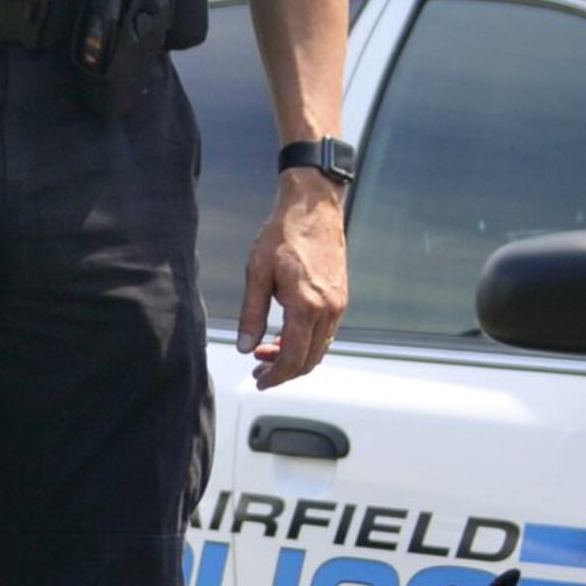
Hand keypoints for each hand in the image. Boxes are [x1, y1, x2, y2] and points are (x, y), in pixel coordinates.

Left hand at [236, 170, 347, 390]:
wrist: (313, 205)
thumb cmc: (284, 232)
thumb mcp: (257, 272)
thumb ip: (251, 313)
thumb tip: (245, 345)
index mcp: (307, 305)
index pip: (293, 357)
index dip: (275, 375)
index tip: (260, 380)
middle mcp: (328, 308)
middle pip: (309, 360)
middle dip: (284, 371)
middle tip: (259, 370)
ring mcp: (338, 304)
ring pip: (319, 348)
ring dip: (295, 358)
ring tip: (267, 352)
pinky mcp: (340, 297)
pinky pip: (326, 333)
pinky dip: (307, 343)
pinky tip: (287, 336)